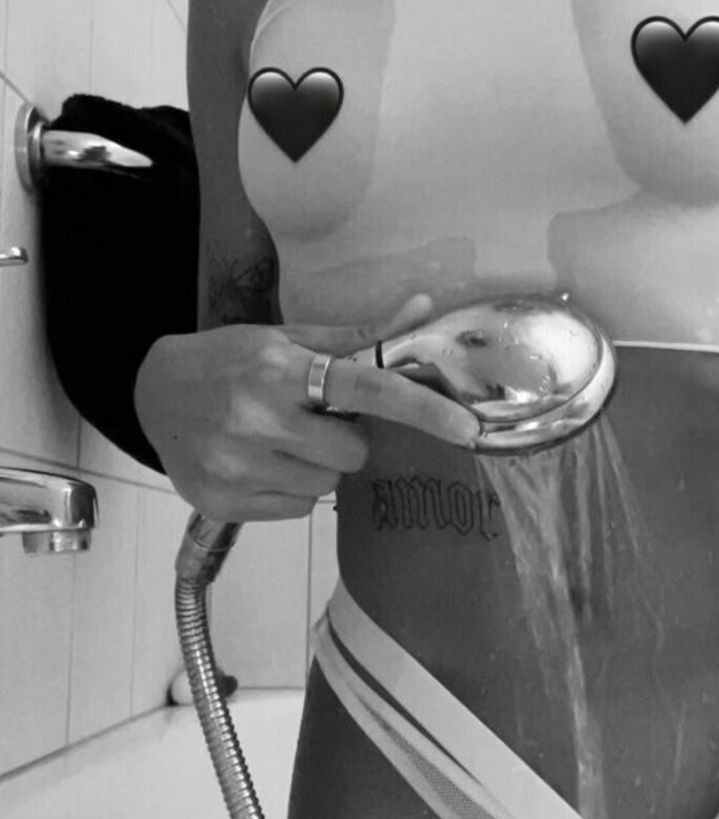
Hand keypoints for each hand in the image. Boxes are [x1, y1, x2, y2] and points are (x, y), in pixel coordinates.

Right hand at [134, 293, 480, 520]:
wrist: (151, 394)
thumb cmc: (230, 360)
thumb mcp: (285, 338)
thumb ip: (356, 335)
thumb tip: (421, 308)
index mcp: (279, 370)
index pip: (367, 390)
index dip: (423, 409)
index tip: (467, 429)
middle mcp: (257, 419)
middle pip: (353, 452)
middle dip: (342, 438)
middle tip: (309, 419)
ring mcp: (238, 467)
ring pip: (328, 485)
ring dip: (316, 465)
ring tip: (278, 440)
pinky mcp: (225, 504)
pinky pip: (298, 510)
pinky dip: (290, 489)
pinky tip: (260, 463)